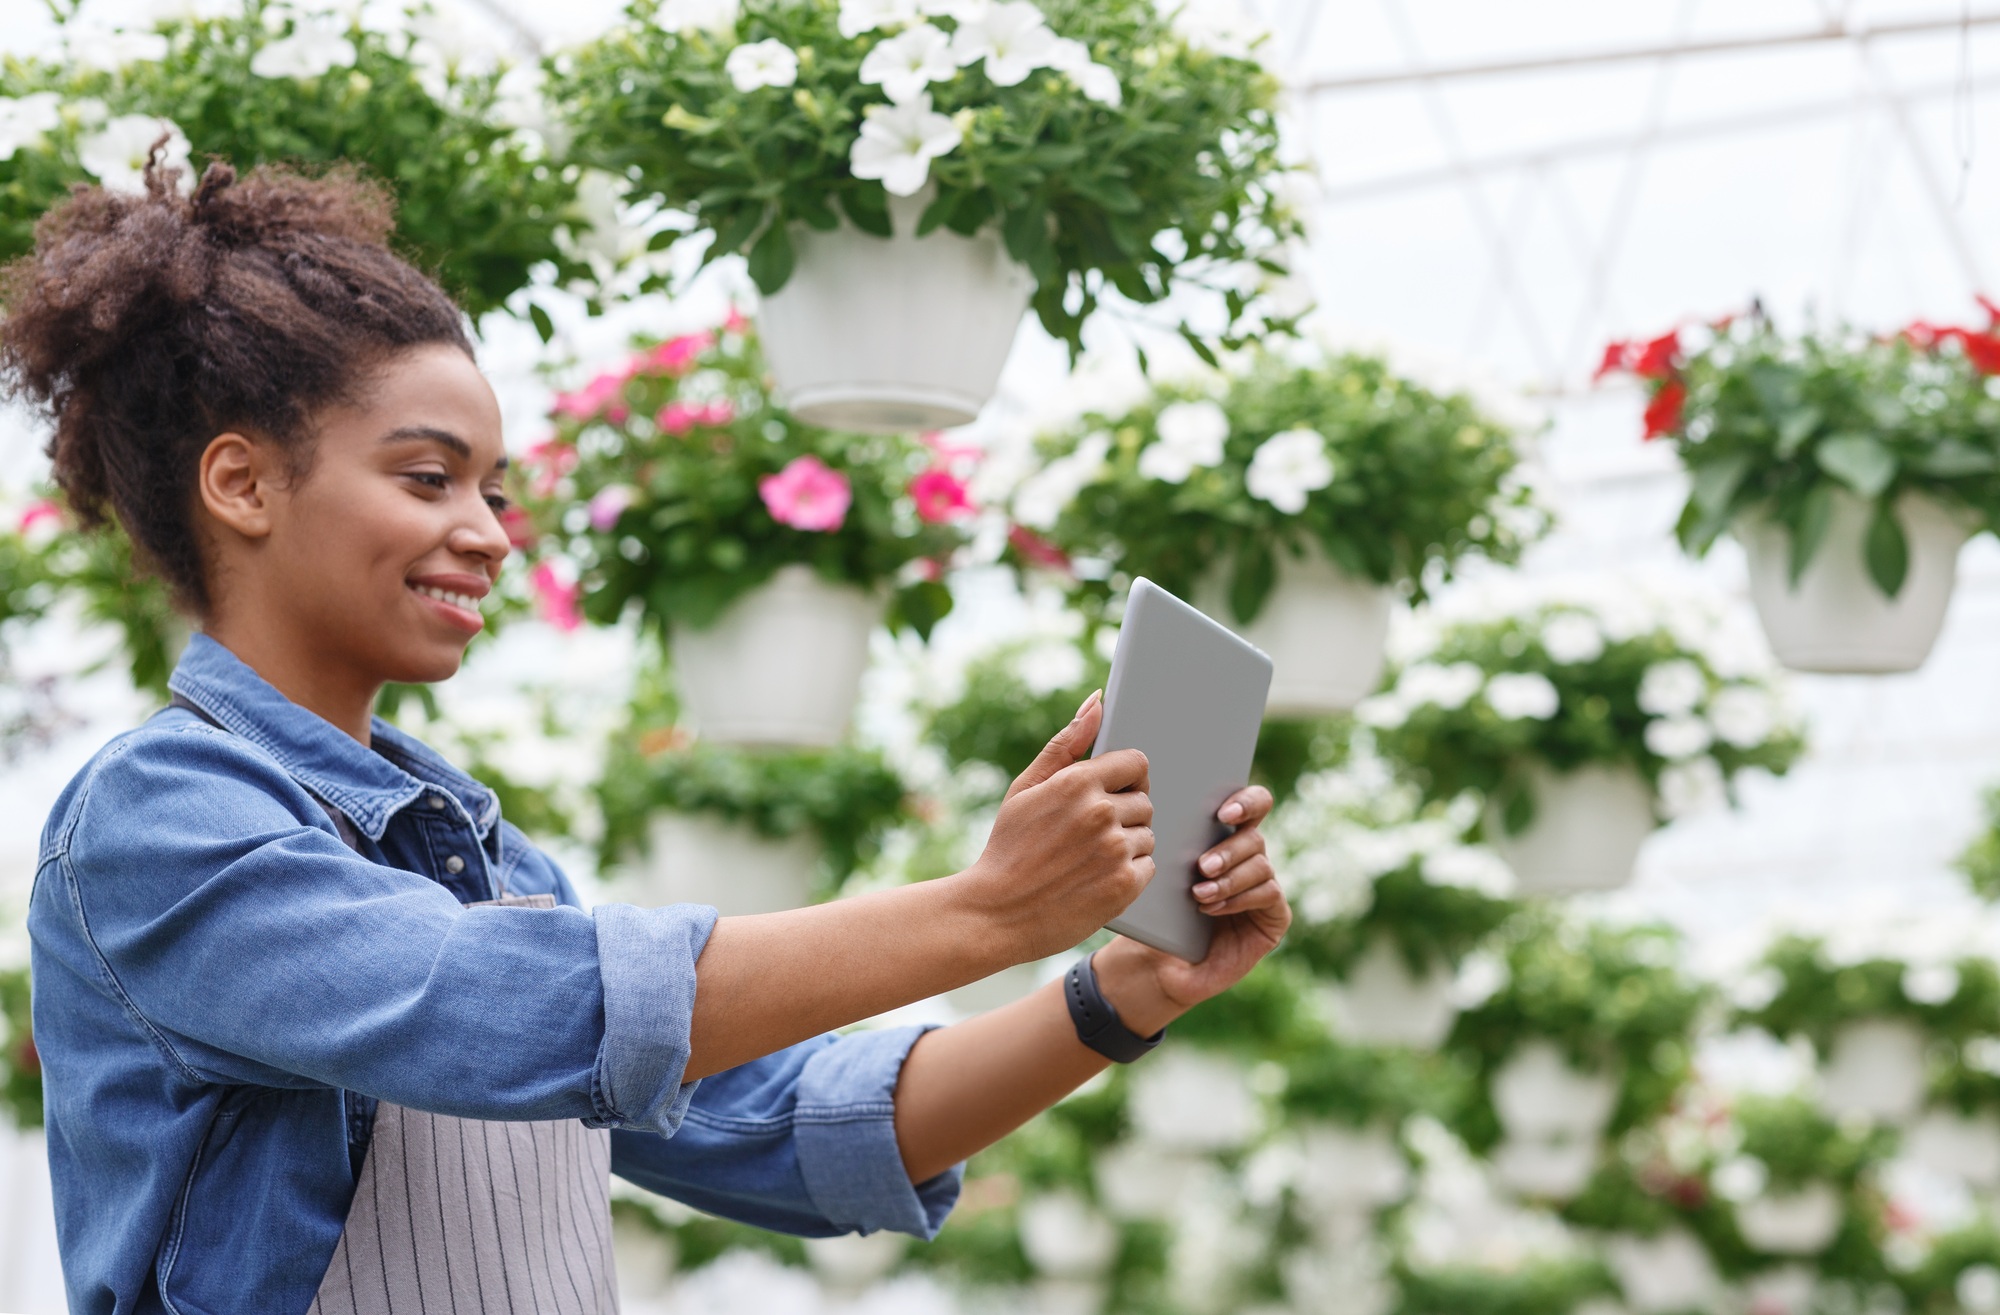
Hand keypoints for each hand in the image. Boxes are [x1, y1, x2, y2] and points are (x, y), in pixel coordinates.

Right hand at [960, 691, 1154, 961]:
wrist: (995, 914)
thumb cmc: (1008, 848)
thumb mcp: (1026, 788)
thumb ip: (1066, 744)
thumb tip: (1098, 701)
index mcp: (1079, 782)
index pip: (1136, 763)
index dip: (1125, 778)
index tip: (1110, 792)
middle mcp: (1102, 813)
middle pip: (1144, 801)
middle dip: (1123, 814)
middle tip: (1087, 835)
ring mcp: (1116, 850)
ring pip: (1147, 835)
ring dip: (1127, 845)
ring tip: (1088, 859)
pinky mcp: (1125, 885)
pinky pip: (1147, 867)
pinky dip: (1128, 874)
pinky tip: (1096, 879)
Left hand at [1092, 784, 1287, 1034]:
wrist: (1156, 964)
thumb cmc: (1154, 913)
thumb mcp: (1156, 875)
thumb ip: (1170, 843)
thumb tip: (1166, 813)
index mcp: (1224, 836)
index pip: (1251, 804)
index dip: (1245, 801)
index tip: (1222, 812)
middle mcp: (1249, 858)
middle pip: (1254, 835)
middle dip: (1228, 848)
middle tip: (1202, 865)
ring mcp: (1264, 886)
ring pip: (1260, 864)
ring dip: (1228, 877)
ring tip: (1199, 893)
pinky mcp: (1274, 916)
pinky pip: (1267, 894)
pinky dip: (1239, 898)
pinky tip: (1212, 907)